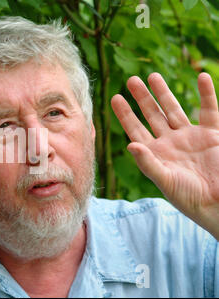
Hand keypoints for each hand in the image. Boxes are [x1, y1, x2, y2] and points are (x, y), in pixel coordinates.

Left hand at [111, 72, 218, 238]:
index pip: (135, 130)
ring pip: (174, 109)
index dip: (125, 114)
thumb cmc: (189, 197)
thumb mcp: (165, 180)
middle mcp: (170, 142)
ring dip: (164, 93)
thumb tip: (130, 145)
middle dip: (142, 98)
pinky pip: (210, 110)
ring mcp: (190, 137)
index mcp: (155, 153)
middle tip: (131, 80)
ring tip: (153, 75)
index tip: (115, 97)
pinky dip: (207, 94)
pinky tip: (201, 77)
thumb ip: (148, 163)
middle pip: (152, 115)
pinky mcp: (212, 135)